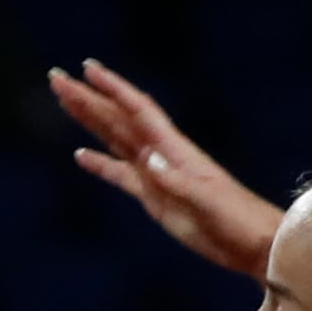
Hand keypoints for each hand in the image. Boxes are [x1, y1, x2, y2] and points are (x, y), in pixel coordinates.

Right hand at [48, 61, 283, 280]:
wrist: (253, 242)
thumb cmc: (237, 220)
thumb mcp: (207, 202)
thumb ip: (177, 180)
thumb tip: (149, 158)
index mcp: (174, 150)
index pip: (137, 110)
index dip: (113, 89)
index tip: (87, 69)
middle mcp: (162, 155)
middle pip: (118, 119)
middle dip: (88, 98)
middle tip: (58, 79)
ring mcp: (156, 175)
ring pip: (115, 139)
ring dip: (90, 121)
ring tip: (65, 103)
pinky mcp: (154, 197)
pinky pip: (120, 174)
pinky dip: (99, 163)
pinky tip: (82, 155)